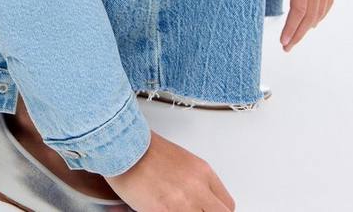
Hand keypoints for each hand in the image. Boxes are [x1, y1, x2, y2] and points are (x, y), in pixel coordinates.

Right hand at [105, 129, 235, 210]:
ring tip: (175, 208)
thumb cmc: (146, 150)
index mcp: (203, 172)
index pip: (227, 205)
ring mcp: (183, 202)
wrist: (125, 147)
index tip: (208, 211)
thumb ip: (196, 181)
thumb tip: (200, 200)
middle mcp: (198, 188)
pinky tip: (163, 210)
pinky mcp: (166, 211)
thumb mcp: (182, 161)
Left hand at [266, 0, 339, 51]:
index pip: (299, 11)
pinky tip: (315, 18)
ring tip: (297, 35)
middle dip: (298, 33)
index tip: (284, 42)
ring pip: (321, 11)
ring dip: (309, 26)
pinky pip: (328, 1)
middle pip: (311, 16)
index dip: (291, 29)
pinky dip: (321, 14)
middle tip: (288, 46)